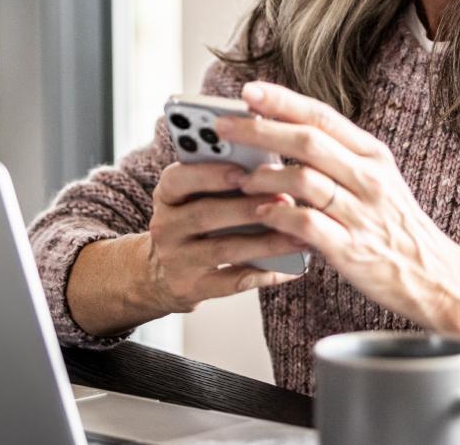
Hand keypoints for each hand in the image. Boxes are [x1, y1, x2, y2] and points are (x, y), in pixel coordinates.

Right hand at [142, 161, 305, 314]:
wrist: (161, 272)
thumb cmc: (192, 222)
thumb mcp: (193, 197)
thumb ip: (221, 183)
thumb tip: (271, 173)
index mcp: (167, 195)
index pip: (177, 179)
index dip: (209, 175)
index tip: (243, 171)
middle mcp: (166, 227)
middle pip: (204, 215)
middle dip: (248, 208)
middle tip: (286, 201)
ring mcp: (176, 260)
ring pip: (223, 250)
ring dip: (265, 243)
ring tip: (299, 236)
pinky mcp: (191, 289)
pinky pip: (232, 282)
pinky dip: (265, 274)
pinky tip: (291, 268)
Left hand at [215, 81, 459, 330]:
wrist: (433, 276)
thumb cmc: (395, 226)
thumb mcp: (377, 180)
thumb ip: (337, 158)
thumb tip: (283, 133)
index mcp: (373, 155)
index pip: (323, 116)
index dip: (283, 101)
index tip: (248, 91)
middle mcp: (369, 179)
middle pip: (308, 141)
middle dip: (260, 131)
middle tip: (224, 128)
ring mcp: (361, 214)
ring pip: (304, 180)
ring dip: (265, 176)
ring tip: (240, 178)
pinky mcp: (351, 249)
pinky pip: (306, 225)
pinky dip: (278, 216)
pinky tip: (261, 214)